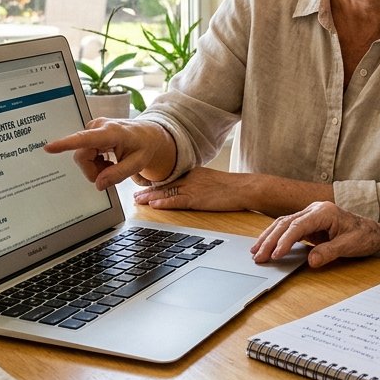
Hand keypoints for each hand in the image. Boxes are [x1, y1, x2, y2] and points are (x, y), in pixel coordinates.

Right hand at [44, 118, 174, 189]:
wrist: (148, 133)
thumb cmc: (145, 146)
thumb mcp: (138, 163)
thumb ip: (118, 174)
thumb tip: (98, 184)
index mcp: (112, 132)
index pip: (85, 139)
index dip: (66, 144)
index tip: (49, 148)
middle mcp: (99, 127)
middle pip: (82, 157)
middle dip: (94, 170)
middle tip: (111, 171)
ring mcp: (93, 128)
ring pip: (82, 157)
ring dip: (95, 166)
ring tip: (111, 163)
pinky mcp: (90, 132)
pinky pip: (84, 153)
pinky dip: (95, 161)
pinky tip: (106, 158)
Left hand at [134, 166, 250, 211]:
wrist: (245, 188)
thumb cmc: (233, 188)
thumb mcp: (213, 182)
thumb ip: (200, 185)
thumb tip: (194, 192)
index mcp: (194, 173)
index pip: (171, 179)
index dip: (156, 184)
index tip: (145, 187)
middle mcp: (190, 178)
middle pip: (165, 185)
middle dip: (149, 190)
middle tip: (135, 195)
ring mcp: (192, 188)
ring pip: (166, 192)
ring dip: (150, 197)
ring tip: (138, 201)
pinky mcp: (197, 198)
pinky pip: (176, 201)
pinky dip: (163, 203)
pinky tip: (153, 205)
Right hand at [250, 201, 379, 268]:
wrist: (372, 233)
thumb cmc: (363, 236)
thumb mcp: (349, 246)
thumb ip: (330, 252)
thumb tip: (311, 261)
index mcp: (324, 212)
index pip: (298, 225)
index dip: (285, 240)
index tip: (276, 255)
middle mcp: (314, 210)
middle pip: (286, 223)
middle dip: (270, 240)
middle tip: (258, 256)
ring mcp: (310, 215)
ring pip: (283, 224)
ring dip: (269, 238)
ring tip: (255, 252)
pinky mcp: (308, 223)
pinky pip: (288, 229)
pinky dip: (276, 238)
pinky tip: (266, 246)